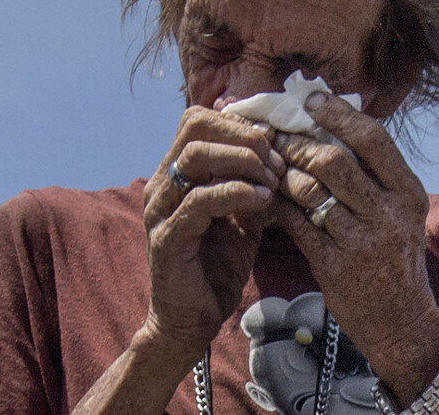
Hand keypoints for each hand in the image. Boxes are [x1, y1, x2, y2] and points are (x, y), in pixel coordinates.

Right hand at [141, 106, 285, 351]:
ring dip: (243, 161)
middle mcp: (162, 184)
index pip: (200, 119)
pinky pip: (199, 201)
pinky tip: (261, 200)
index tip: (275, 144)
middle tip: (276, 161)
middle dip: (244, 136)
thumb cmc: (218, 265)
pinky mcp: (167, 238)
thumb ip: (254, 181)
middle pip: (195, 127)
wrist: (194, 319)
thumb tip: (278, 146)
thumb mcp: (245, 215)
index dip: (241, 123)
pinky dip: (235, 192)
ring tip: (272, 181)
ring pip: (195, 156)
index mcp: (177, 174)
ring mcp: (160, 209)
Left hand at [272, 92, 438, 396]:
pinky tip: (268, 198)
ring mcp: (361, 243)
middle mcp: (389, 215)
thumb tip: (336, 124)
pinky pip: (295, 224)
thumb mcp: (402, 213)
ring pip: (308, 191)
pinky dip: (277, 206)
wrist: (402, 322)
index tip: (312, 101)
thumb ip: (376, 175)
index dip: (338, 114)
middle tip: (277, 137)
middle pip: (333, 161)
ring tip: (270, 165)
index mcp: (409, 194)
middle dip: (297, 145)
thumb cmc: (396, 259)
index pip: (373, 139)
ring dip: (282, 173)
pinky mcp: (333, 267)